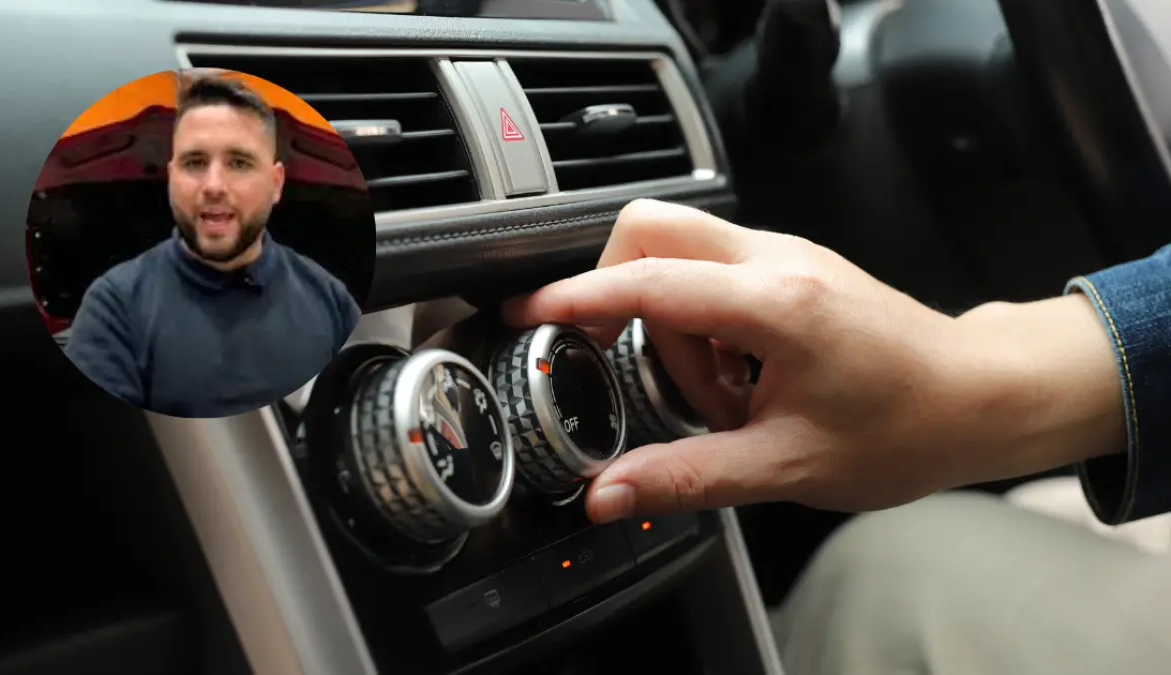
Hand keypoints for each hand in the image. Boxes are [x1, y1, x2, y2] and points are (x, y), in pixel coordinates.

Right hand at [502, 199, 1123, 522]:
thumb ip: (688, 476)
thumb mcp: (788, 466)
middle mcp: (776, 260)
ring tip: (709, 396)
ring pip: (678, 251)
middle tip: (612, 354)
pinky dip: (697, 322)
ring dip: (666, 321)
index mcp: (776, 303)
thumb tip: (612, 493)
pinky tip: (732, 381)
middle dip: (613, 287)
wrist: (979, 395)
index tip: (529, 313)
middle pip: (652, 227)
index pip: (649, 282)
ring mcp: (785, 255)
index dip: (577, 297)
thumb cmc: (907, 426)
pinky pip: (711, 271)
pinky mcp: (790, 266)